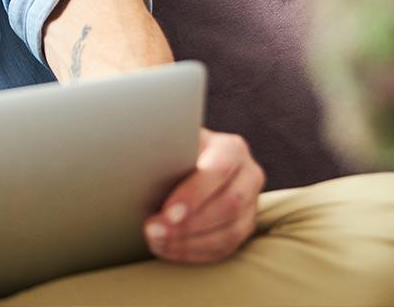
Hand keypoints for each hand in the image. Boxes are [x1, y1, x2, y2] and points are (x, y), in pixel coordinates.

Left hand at [145, 129, 264, 263]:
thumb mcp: (174, 141)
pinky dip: (194, 253)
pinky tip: (169, 249)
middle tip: (153, 230)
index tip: (167, 212)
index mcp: (232, 148)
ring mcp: (250, 205)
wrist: (187, 163)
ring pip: (229, 232)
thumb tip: (143, 159)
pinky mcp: (244, 228)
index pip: (218, 170)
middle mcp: (249, 175)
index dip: (194, 194)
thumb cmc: (177, 150)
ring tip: (157, 241)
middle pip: (228, 205)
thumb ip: (166, 148)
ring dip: (189, 242)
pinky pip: (224, 248)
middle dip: (188, 224)